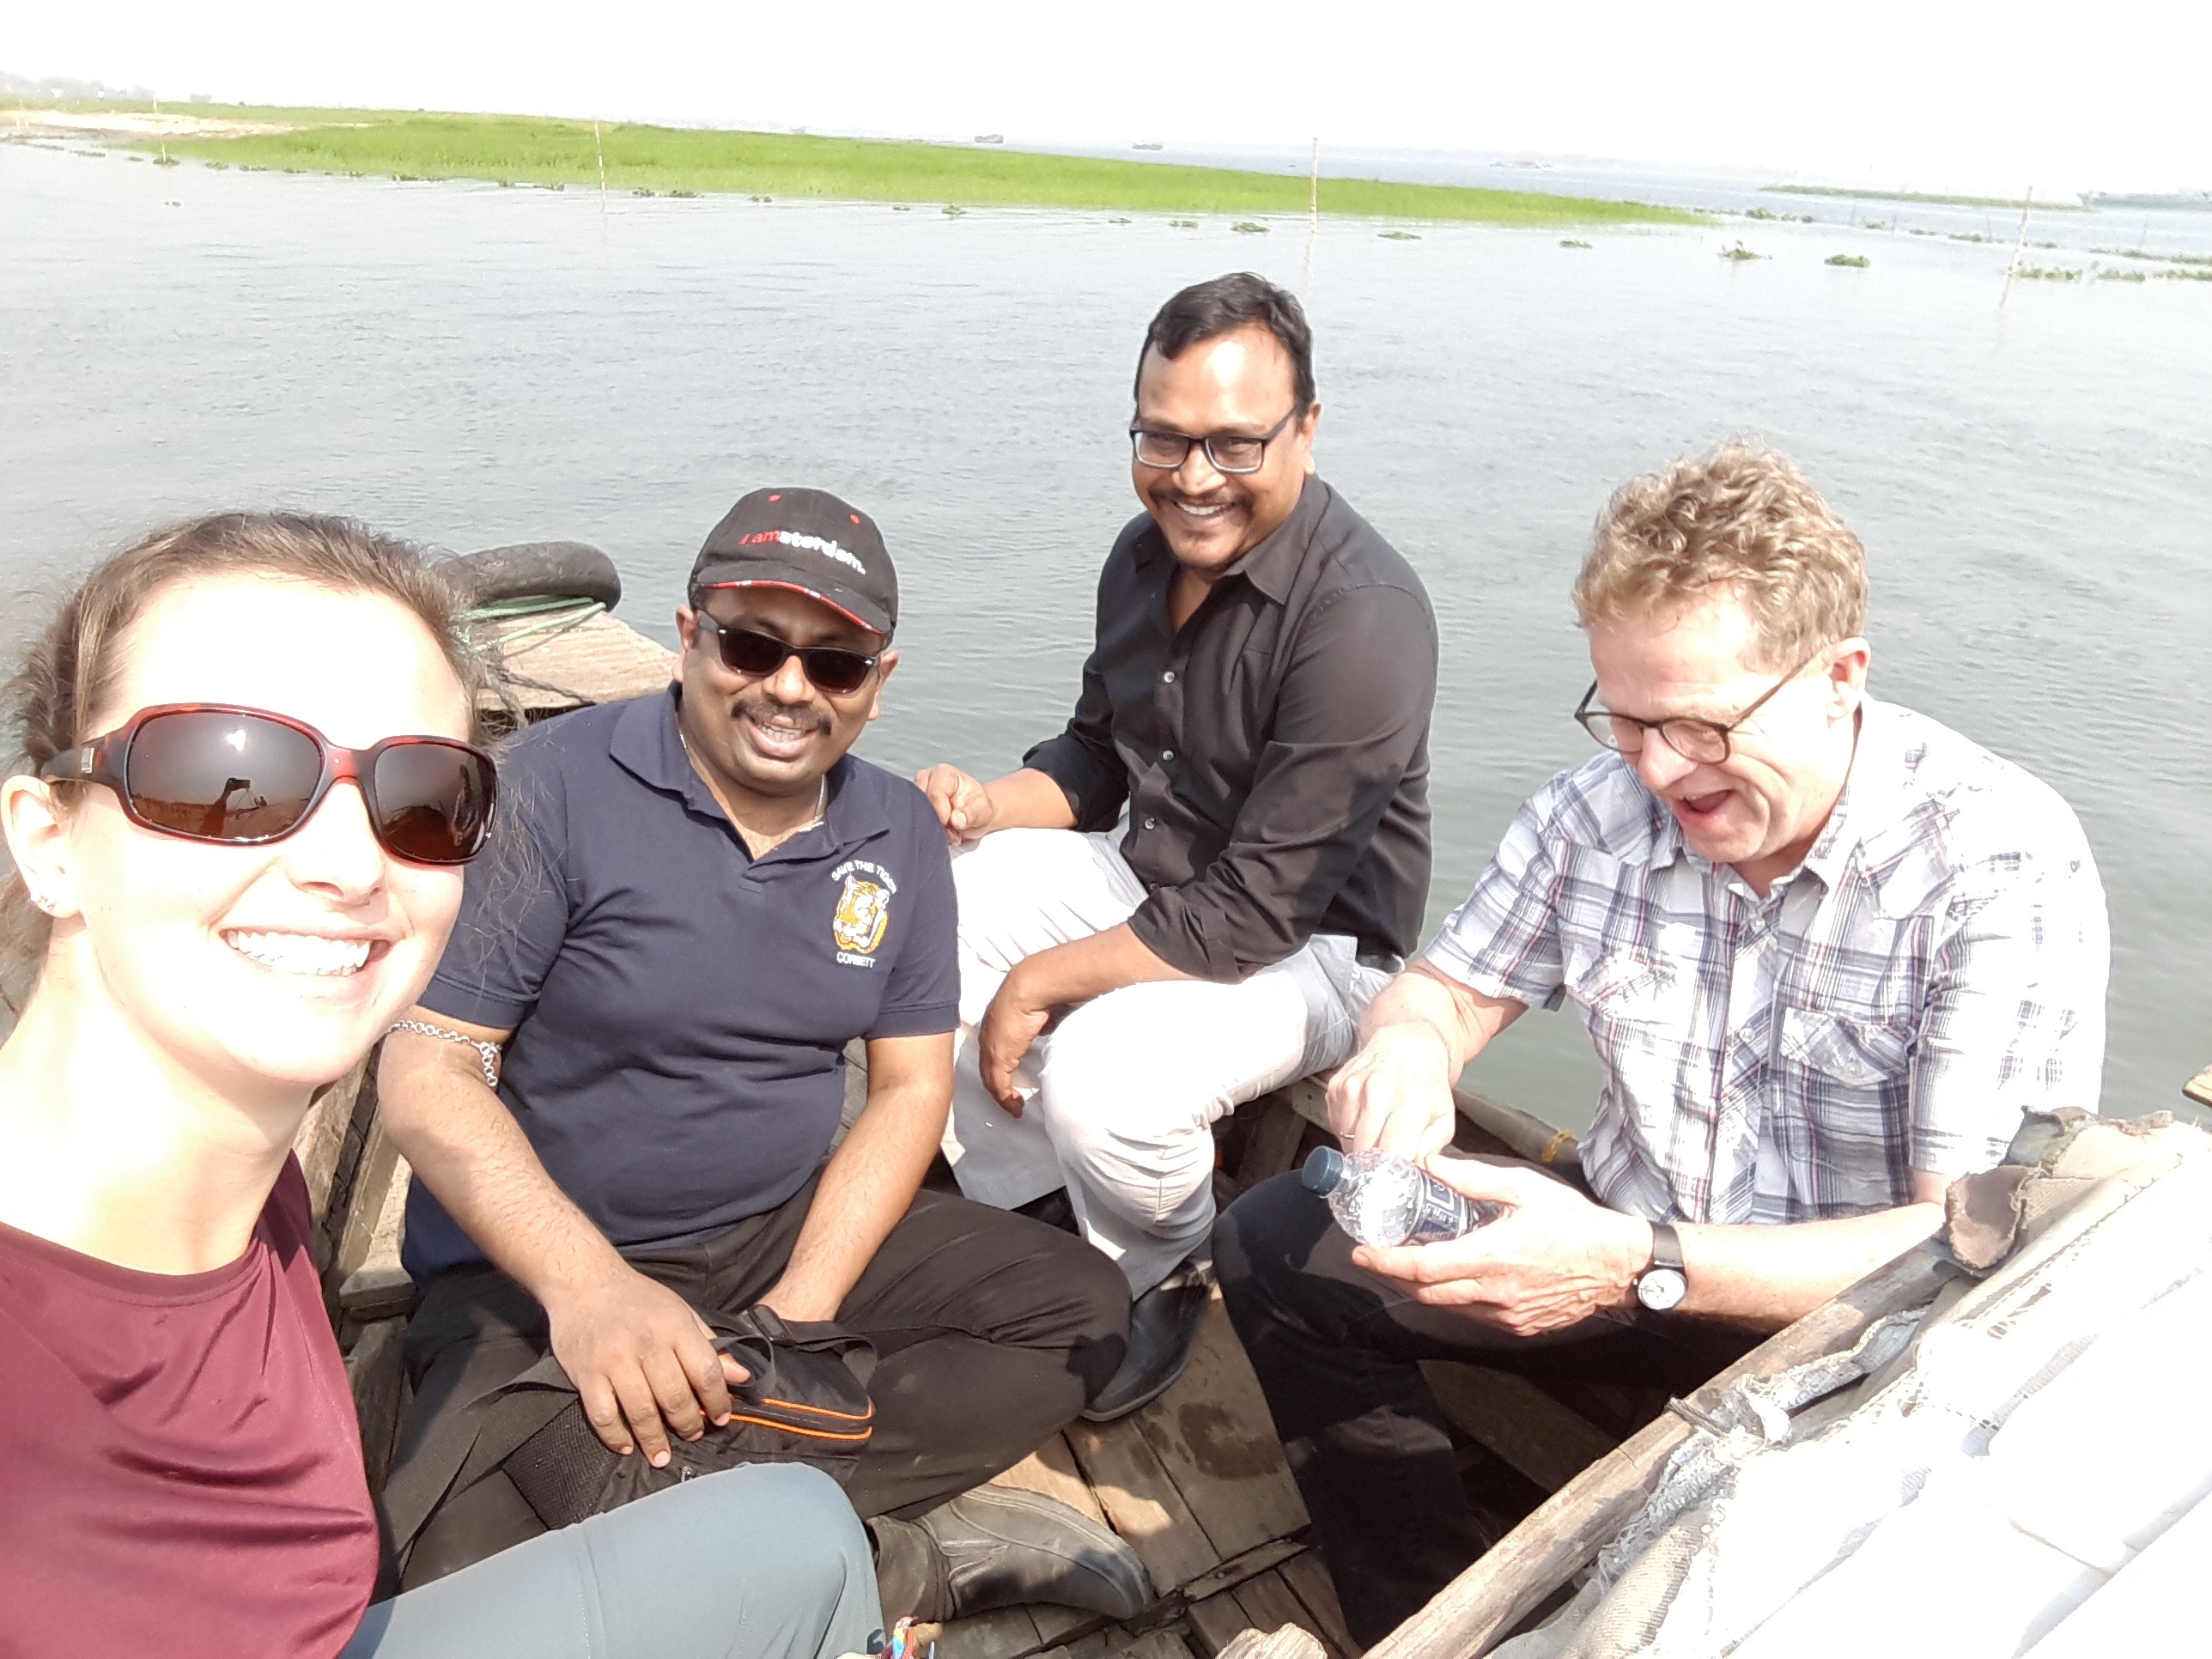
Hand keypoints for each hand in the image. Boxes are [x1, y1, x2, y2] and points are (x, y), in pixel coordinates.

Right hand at [545, 1266, 750, 1465]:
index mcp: (674, 1326)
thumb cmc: (638, 1300)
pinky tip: (626, 1447)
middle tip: (692, 1435)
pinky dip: (616, 1437)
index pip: (705, 1370)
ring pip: (640, 1412)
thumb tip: (741, 1376)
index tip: (721, 1418)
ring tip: (662, 1455)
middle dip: (688, 1424)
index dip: (717, 1400)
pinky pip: (603, 1416)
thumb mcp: (680, 1312)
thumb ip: (710, 1345)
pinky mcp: (586, 1375)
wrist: (584, 1282)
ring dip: (654, 1440)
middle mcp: (646, 1344)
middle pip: (674, 1397)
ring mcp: (613, 1360)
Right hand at [914, 764, 997, 845]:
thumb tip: (956, 820)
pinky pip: (913, 819)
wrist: (974, 814)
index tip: (954, 828)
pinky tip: (940, 835)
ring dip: (931, 828)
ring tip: (950, 834)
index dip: (942, 815)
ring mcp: (917, 791)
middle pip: (922, 804)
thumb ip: (971, 815)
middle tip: (953, 836)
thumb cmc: (978, 808)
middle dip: (937, 823)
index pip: (935, 794)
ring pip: (915, 813)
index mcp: (945, 773)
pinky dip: (926, 831)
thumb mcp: (983, 811)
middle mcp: (926, 778)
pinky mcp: (913, 804)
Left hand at [978, 967, 1052, 1114]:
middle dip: (997, 1086)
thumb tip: (1045, 1024)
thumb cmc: (1037, 993)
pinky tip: (1015, 1107)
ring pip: (991, 1081)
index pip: (992, 1052)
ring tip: (1013, 1107)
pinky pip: (999, 1087)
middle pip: (988, 1069)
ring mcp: (991, 1049)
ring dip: (1002, 1098)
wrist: (1031, 988)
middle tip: (1009, 1100)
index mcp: (995, 1025)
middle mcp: (989, 1037)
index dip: (999, 1068)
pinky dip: (1006, 1100)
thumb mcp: (1035, 1010)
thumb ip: (1036, 1021)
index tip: (1010, 1078)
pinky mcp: (998, 1059)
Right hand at [1327, 1024, 1457, 1159]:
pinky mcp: (1337, 1086)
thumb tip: (1414, 1171)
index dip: (1393, 1172)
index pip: (1392, 1152)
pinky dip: (1348, 1130)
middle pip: (1365, 1149)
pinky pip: (1335, 1124)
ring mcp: (1353, 1087)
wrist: (1407, 1045)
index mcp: (1410, 1101)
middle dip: (1374, 1164)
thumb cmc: (1426, 1083)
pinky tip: (1364, 1119)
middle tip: (1384, 1164)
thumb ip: (1432, 1149)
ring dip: (1359, 1147)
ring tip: (1377, 1136)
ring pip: (1346, 1139)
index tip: (1396, 1179)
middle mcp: (1378, 1092)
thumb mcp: (1443, 1117)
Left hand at [1353, 1158, 1654, 1337]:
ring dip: (1422, 1287)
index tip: (1362, 1253)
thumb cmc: (1574, 1223)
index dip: (1387, 1262)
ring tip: (1409, 1261)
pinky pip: (1472, 1314)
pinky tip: (1453, 1275)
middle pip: (1426, 1292)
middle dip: (1394, 1275)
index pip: (1423, 1267)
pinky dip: (1453, 1297)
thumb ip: (1473, 1179)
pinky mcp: (1518, 1325)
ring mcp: (1506, 1314)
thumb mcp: (1524, 1188)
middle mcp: (1494, 1293)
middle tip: (1374, 1256)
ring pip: (1447, 1306)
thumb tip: (1431, 1165)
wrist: (1617, 1266)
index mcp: (1492, 1257)